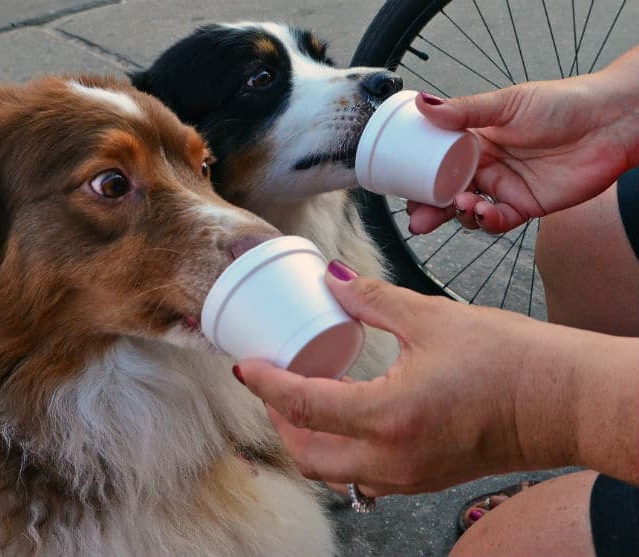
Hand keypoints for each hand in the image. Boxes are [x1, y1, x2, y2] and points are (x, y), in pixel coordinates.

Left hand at [235, 268, 579, 495]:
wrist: (564, 402)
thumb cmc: (511, 360)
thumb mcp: (432, 318)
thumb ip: (373, 298)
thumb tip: (333, 278)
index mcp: (388, 416)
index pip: (302, 405)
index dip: (265, 383)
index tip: (246, 365)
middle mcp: (391, 458)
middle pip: (306, 453)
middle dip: (278, 419)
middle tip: (272, 382)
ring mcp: (407, 476)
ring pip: (332, 471)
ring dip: (305, 439)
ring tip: (302, 398)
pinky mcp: (423, 478)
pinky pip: (362, 476)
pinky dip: (338, 450)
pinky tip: (344, 417)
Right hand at [408, 46, 638, 233]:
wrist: (612, 121)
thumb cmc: (565, 103)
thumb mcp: (507, 103)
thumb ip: (464, 111)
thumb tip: (425, 105)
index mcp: (477, 140)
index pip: (438, 163)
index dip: (420, 178)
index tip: (404, 188)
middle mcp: (488, 166)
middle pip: (448, 193)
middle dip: (430, 208)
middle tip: (418, 218)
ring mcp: (506, 187)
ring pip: (469, 210)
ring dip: (459, 214)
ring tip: (461, 205)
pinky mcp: (527, 206)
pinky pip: (499, 222)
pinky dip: (487, 222)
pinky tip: (484, 213)